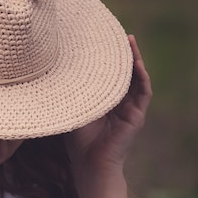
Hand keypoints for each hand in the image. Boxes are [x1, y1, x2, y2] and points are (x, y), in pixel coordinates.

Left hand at [65, 35, 151, 184]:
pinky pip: (143, 92)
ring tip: (131, 41)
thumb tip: (54, 73)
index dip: (110, 59)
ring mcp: (131, 109)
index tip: (104, 41)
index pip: (111, 75)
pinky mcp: (137, 116)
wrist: (89, 163)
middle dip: (125, 54)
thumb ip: (73, 94)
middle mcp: (121, 103)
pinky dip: (142, 77)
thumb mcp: (74, 110)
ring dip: (136, 59)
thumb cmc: (78, 142)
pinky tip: (137, 63)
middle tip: (120, 34)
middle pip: (127, 73)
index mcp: (107, 102)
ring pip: (138, 78)